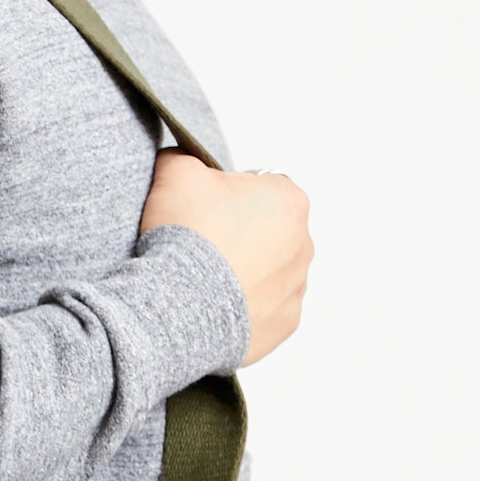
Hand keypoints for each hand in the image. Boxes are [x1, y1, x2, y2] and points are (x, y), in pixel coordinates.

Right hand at [140, 154, 312, 366]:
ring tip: (207, 281)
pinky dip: (246, 308)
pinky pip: (266, 309)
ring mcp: (296, 288)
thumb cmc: (182, 238)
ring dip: (245, 272)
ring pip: (270, 272)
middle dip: (242, 235)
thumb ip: (186, 156)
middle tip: (203, 247)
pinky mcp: (284, 324)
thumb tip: (182, 159)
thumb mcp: (175, 172)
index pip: (261, 188)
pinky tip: (217, 306)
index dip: (228, 197)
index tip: (205, 213)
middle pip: (269, 231)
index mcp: (289, 200)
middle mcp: (304, 244)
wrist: (176, 309)